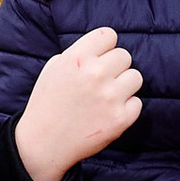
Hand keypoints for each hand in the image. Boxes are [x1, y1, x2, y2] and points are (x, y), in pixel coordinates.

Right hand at [13, 27, 143, 180]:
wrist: (43, 144)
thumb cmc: (47, 104)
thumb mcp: (53, 69)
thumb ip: (78, 54)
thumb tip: (103, 48)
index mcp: (77, 58)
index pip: (109, 35)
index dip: (105, 47)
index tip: (100, 58)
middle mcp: (95, 74)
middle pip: (125, 56)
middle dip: (114, 68)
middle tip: (101, 82)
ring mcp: (110, 96)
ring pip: (135, 77)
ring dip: (124, 86)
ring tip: (107, 97)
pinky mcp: (120, 118)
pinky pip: (136, 103)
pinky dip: (125, 109)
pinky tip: (107, 114)